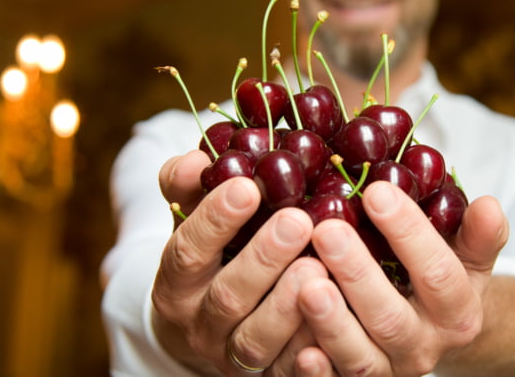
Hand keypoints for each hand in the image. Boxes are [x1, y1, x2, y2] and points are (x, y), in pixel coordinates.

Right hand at [152, 150, 322, 374]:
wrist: (208, 325)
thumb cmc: (211, 253)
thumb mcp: (192, 217)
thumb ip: (188, 185)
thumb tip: (197, 158)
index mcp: (177, 280)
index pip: (188, 250)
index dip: (214, 221)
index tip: (247, 186)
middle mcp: (200, 323)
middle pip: (228, 296)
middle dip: (263, 259)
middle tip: (298, 221)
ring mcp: (233, 356)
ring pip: (258, 340)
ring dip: (289, 305)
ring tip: (320, 265)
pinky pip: (289, 370)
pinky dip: (312, 353)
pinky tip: (336, 320)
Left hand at [295, 181, 507, 375]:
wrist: (432, 336)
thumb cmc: (442, 279)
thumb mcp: (468, 258)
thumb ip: (479, 235)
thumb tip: (489, 206)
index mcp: (457, 314)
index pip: (437, 272)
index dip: (408, 233)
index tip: (376, 192)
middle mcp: (424, 347)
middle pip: (391, 318)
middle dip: (357, 273)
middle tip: (327, 230)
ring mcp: (387, 370)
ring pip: (359, 356)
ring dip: (331, 321)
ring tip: (306, 281)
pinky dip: (316, 370)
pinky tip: (299, 347)